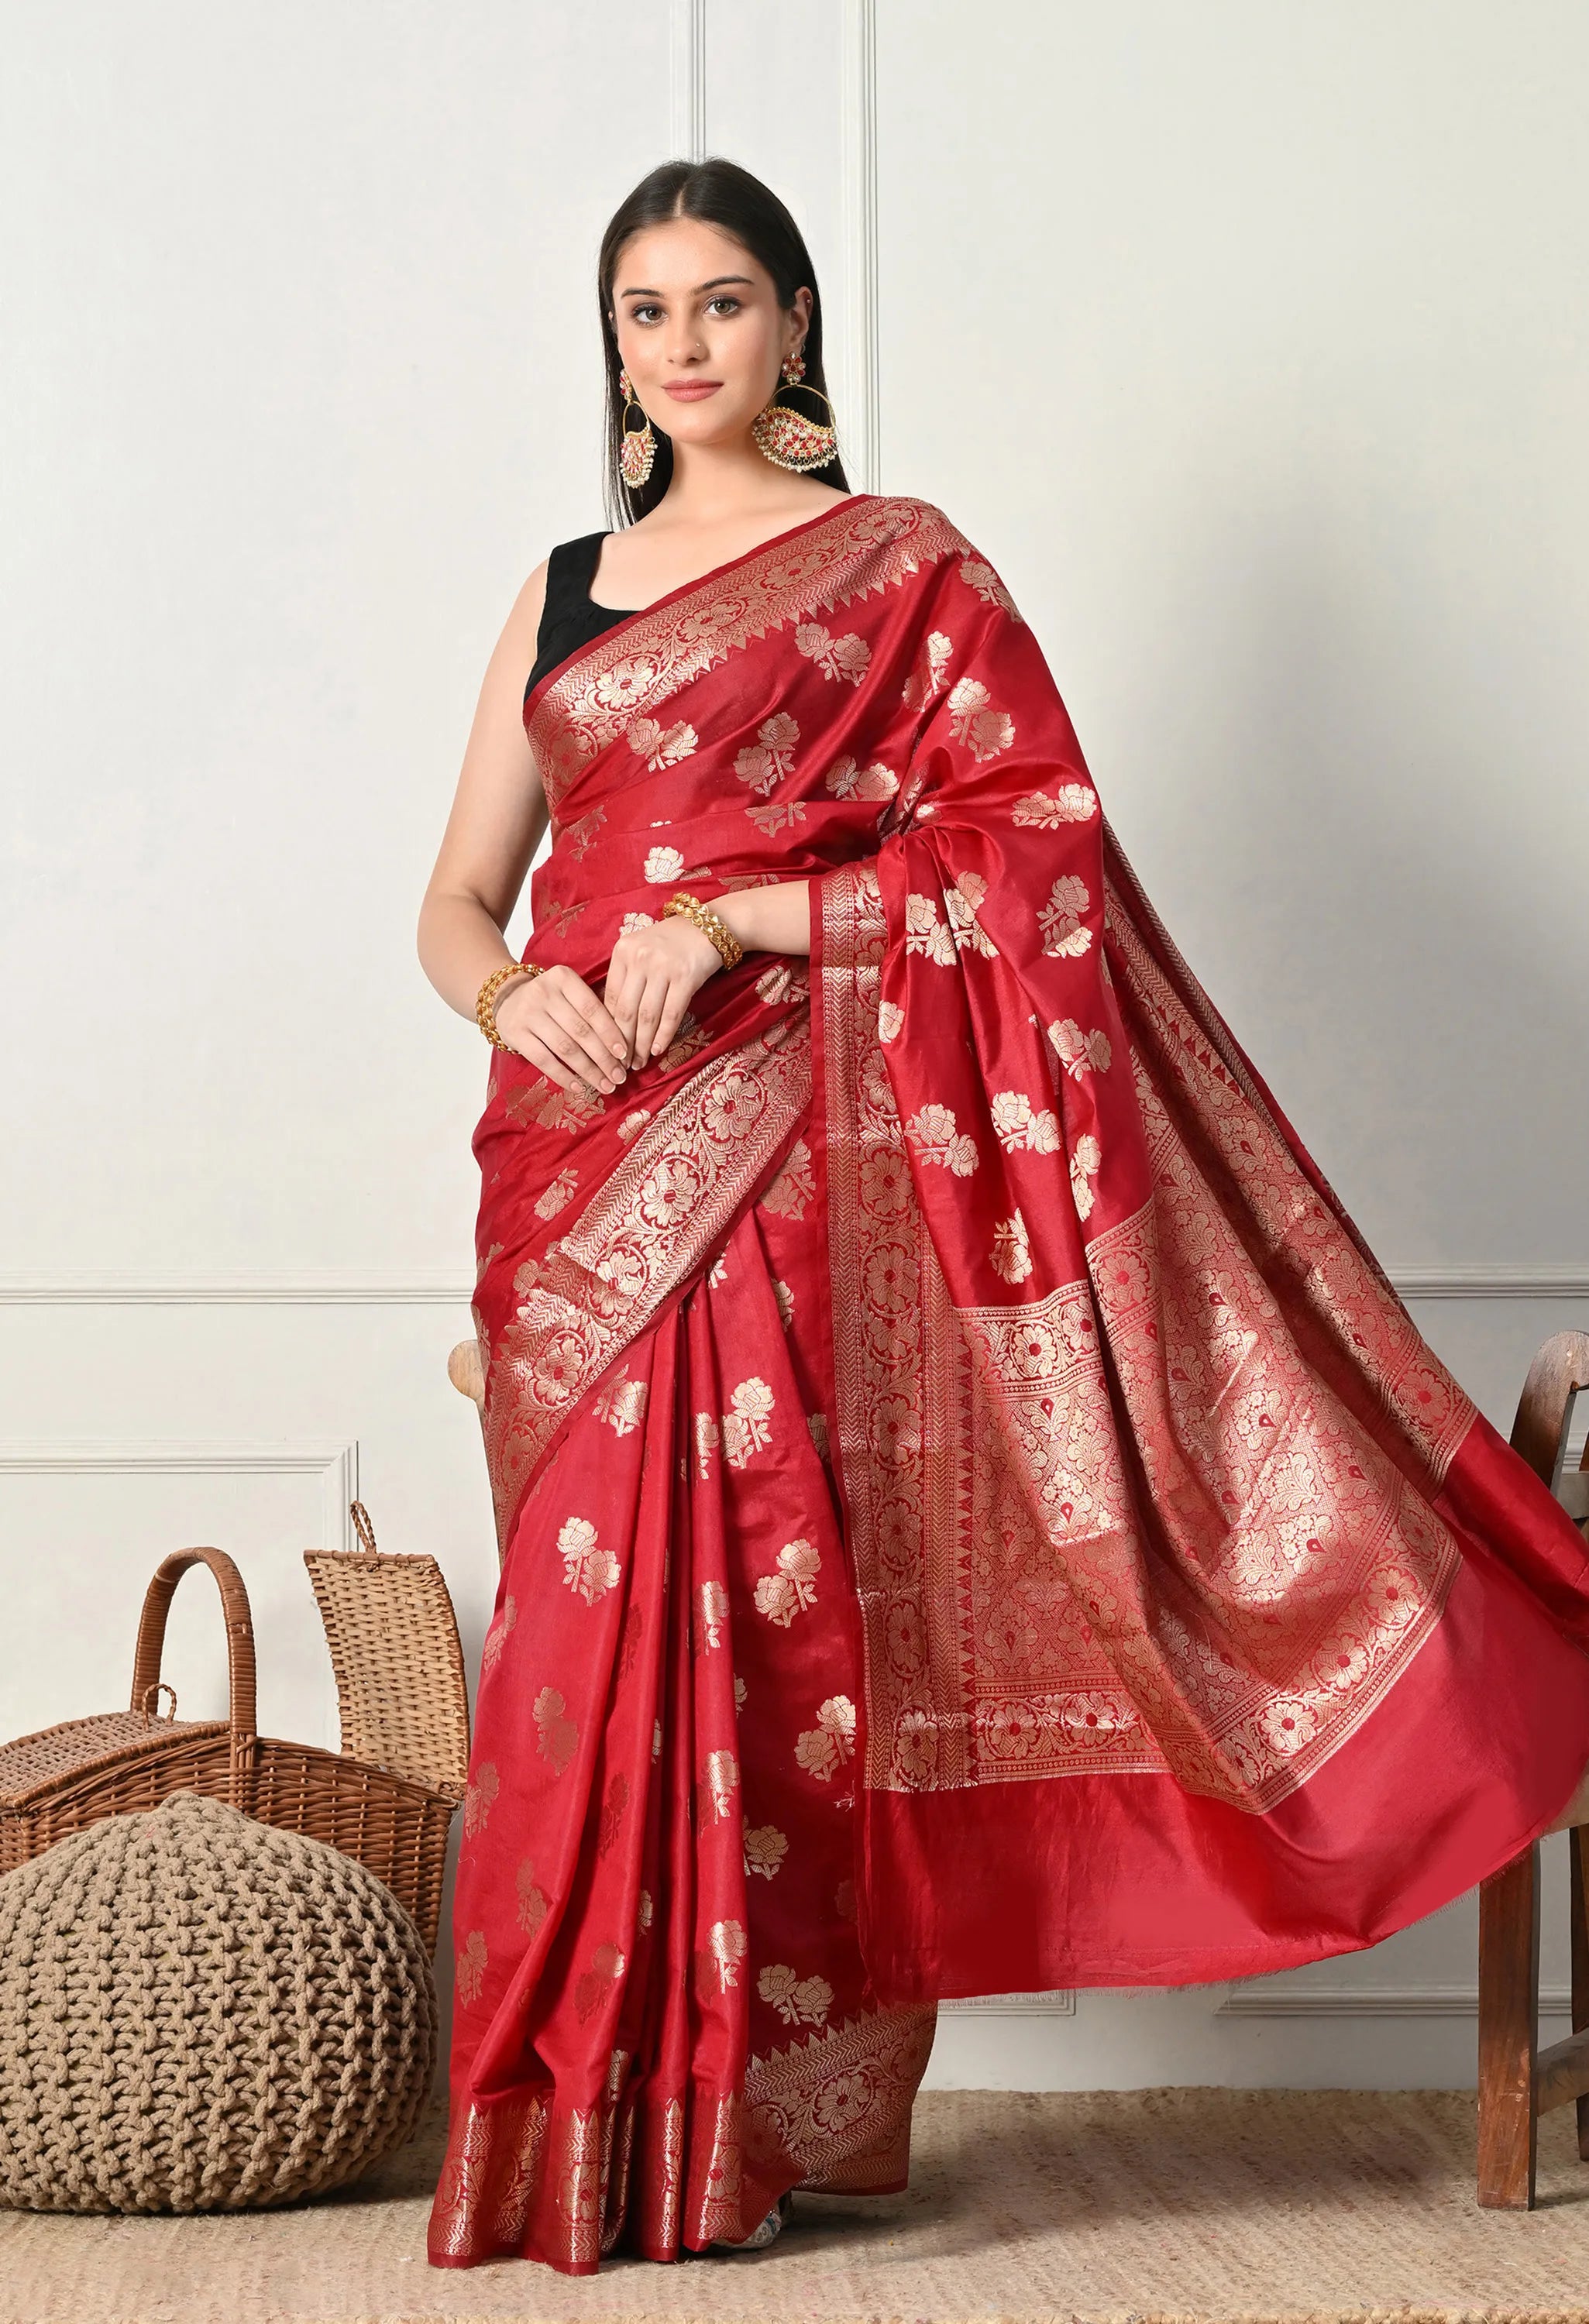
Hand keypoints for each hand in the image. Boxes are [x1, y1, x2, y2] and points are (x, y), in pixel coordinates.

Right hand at [493, 963, 628, 1095]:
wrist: (508, 999)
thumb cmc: (551, 1000)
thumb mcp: (569, 993)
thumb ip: (593, 1010)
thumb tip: (622, 1048)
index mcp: (563, 978)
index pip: (592, 1009)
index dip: (610, 1033)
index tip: (624, 1054)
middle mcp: (544, 992)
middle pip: (581, 1031)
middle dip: (603, 1058)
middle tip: (619, 1077)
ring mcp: (527, 1013)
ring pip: (565, 1048)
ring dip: (588, 1071)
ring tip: (605, 1085)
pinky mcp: (515, 1033)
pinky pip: (543, 1059)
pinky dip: (563, 1076)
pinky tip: (578, 1087)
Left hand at [604, 912, 724, 1065]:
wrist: (711, 926)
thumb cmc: (672, 942)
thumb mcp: (641, 949)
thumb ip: (626, 976)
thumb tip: (611, 1020)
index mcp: (623, 951)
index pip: (610, 997)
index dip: (608, 1027)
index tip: (608, 1048)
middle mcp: (640, 957)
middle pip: (626, 1010)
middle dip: (623, 1042)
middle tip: (621, 1064)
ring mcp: (663, 967)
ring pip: (647, 1015)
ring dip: (641, 1044)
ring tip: (638, 1062)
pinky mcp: (686, 977)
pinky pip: (671, 1014)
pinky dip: (663, 1035)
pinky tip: (657, 1050)